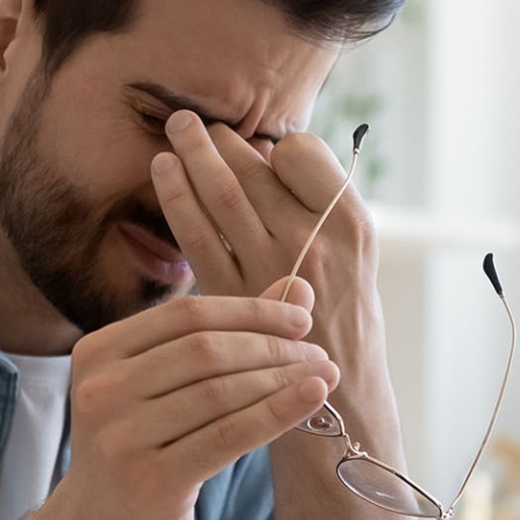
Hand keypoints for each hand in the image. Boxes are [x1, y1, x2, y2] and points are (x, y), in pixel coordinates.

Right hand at [45, 280, 338, 519]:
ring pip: (220, 391)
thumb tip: (298, 288)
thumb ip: (225, 334)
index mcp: (99, 351)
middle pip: (205, 348)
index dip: (250, 311)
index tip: (300, 317)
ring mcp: (120, 436)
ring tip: (324, 375)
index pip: (187, 314)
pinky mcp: (148, 481)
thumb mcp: (165, 387)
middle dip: (271, 345)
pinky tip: (312, 399)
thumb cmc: (139, 450)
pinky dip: (277, 412)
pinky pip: (228, 436)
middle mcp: (100, 389)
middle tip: (318, 351)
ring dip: (282, 378)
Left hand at [151, 111, 390, 412]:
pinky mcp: (232, 296)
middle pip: (254, 169)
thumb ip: (319, 210)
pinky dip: (176, 197)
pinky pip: (197, 234)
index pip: (301, 153)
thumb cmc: (346, 321)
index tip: (260, 146)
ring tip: (176, 128)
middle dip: (219, 138)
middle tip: (192, 120)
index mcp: (351, 223)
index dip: (276, 145)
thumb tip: (268, 156)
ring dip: (193, 154)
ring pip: (221, 193)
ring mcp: (271, 268)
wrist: (339, 399)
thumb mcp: (357, 258)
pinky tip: (163, 172)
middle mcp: (313, 240)